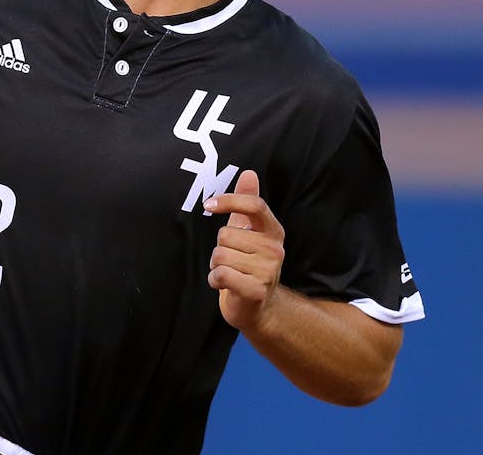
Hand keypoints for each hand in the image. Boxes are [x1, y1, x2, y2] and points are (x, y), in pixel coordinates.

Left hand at [203, 170, 285, 331]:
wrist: (258, 308)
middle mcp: (275, 249)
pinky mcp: (256, 290)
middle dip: (218, 248)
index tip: (208, 205)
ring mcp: (268, 271)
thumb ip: (248, 202)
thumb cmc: (249, 265)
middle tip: (230, 260)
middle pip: (226, 234)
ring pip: (220, 254)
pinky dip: (214, 279)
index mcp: (274, 231)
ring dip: (216, 265)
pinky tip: (224, 284)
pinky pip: (221, 274)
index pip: (255, 205)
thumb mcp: (249, 232)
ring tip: (229, 273)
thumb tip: (249, 173)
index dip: (230, 200)